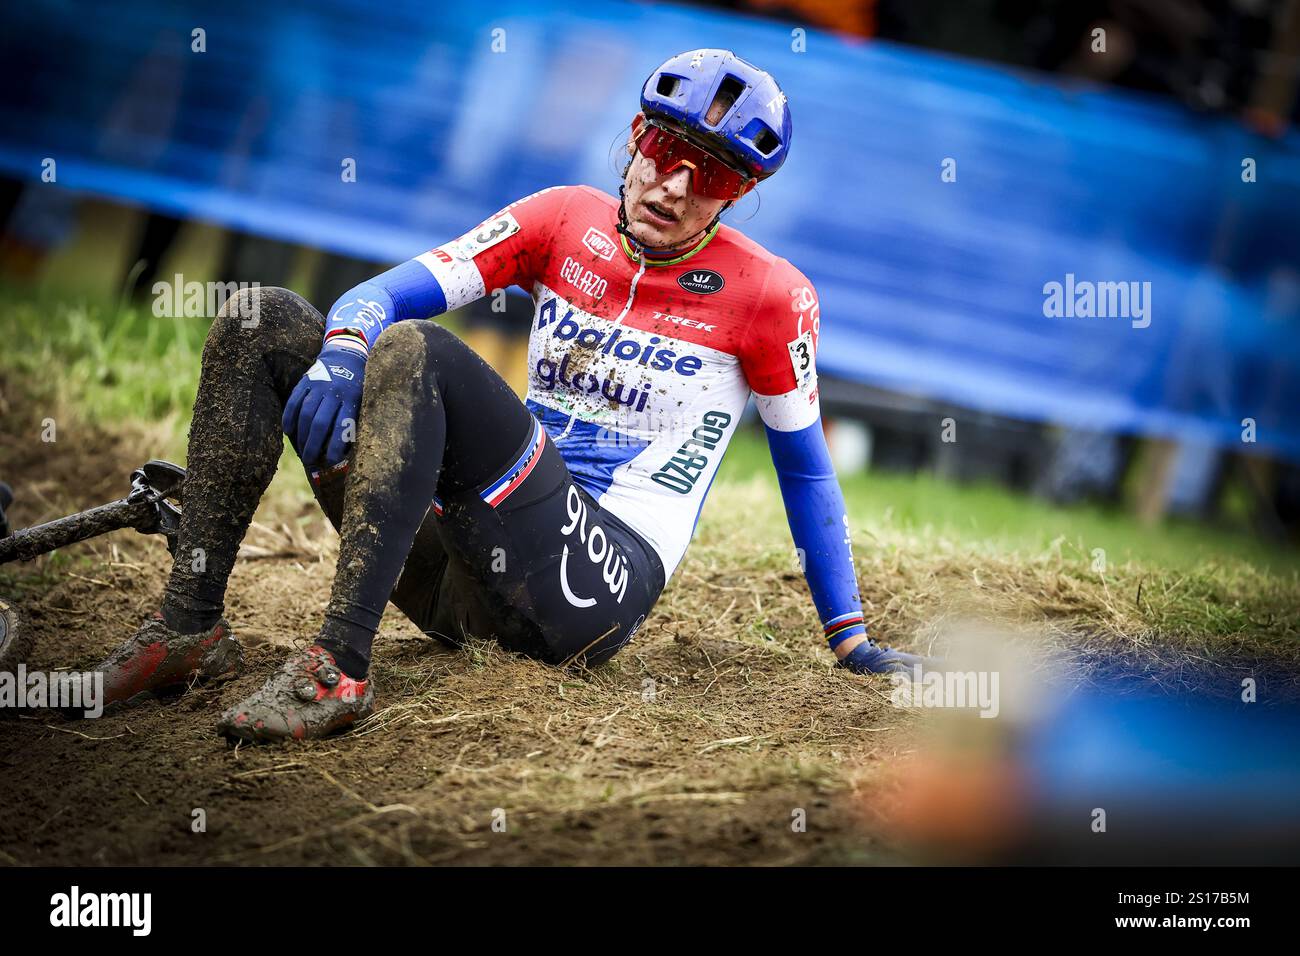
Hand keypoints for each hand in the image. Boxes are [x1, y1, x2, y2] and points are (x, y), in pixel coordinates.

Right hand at [282, 349, 366, 466]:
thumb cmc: (357, 386)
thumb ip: (354, 420)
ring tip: (302, 451)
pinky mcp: (305, 381)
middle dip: (314, 445)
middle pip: (320, 423)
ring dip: (301, 436)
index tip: (331, 461)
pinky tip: (288, 432)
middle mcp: (333, 392)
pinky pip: (293, 402)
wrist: (346, 356)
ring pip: (305, 414)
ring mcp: (317, 385)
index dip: (335, 446)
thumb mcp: (363, 400)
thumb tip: (346, 450)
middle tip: (310, 461)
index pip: (341, 427)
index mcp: (351, 399)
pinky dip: (289, 418)